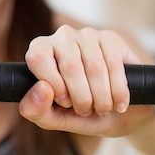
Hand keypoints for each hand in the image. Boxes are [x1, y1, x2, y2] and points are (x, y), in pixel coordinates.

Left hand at [19, 25, 154, 136]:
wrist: (118, 114)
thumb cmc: (79, 113)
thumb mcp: (53, 119)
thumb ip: (36, 110)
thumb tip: (42, 88)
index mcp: (40, 51)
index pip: (38, 57)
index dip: (54, 85)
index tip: (65, 102)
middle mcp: (62, 37)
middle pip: (70, 66)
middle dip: (81, 99)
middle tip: (86, 111)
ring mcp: (88, 35)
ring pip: (95, 67)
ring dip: (101, 98)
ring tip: (102, 109)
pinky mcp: (112, 38)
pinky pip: (115, 66)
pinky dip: (118, 92)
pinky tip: (118, 103)